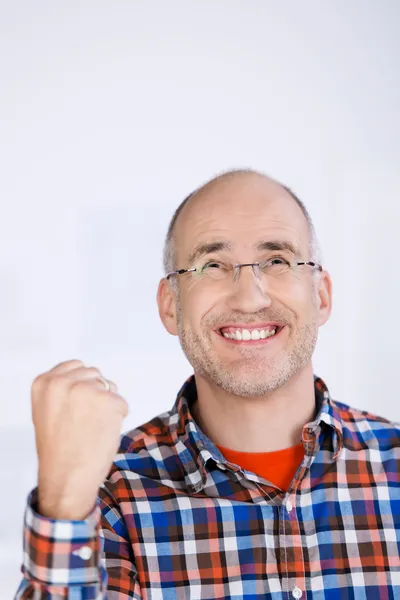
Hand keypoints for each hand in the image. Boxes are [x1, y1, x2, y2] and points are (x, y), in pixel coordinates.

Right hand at [31, 359, 128, 519]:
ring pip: (110, 387)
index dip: (81, 388)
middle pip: (95, 375)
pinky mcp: (107, 401)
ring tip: (91, 428)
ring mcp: (86, 390)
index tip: (74, 409)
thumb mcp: (48, 410)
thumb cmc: (59, 450)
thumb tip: (89, 376)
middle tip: (83, 423)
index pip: (76, 366)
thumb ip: (62, 390)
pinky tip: (102, 433)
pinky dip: (118, 417)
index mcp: (44, 382)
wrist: (66, 479)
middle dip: (96, 395)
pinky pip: (122, 403)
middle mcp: (63, 382)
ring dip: (107, 405)